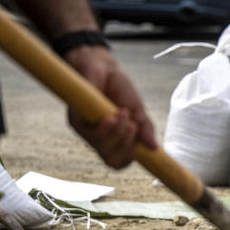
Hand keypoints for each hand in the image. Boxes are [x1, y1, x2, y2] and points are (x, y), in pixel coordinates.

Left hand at [64, 46, 157, 169]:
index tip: (141, 147)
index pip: (119, 161)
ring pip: (102, 148)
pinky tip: (112, 115)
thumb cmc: (119, 89)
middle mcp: (100, 139)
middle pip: (111, 160)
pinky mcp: (76, 121)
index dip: (130, 159)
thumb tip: (154, 148)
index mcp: (115, 139)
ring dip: (117, 134)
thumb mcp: (138, 109)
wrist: (103, 68)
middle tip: (133, 126)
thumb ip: (145, 128)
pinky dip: (105, 128)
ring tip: (123, 114)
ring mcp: (87, 131)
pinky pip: (90, 135)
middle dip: (126, 146)